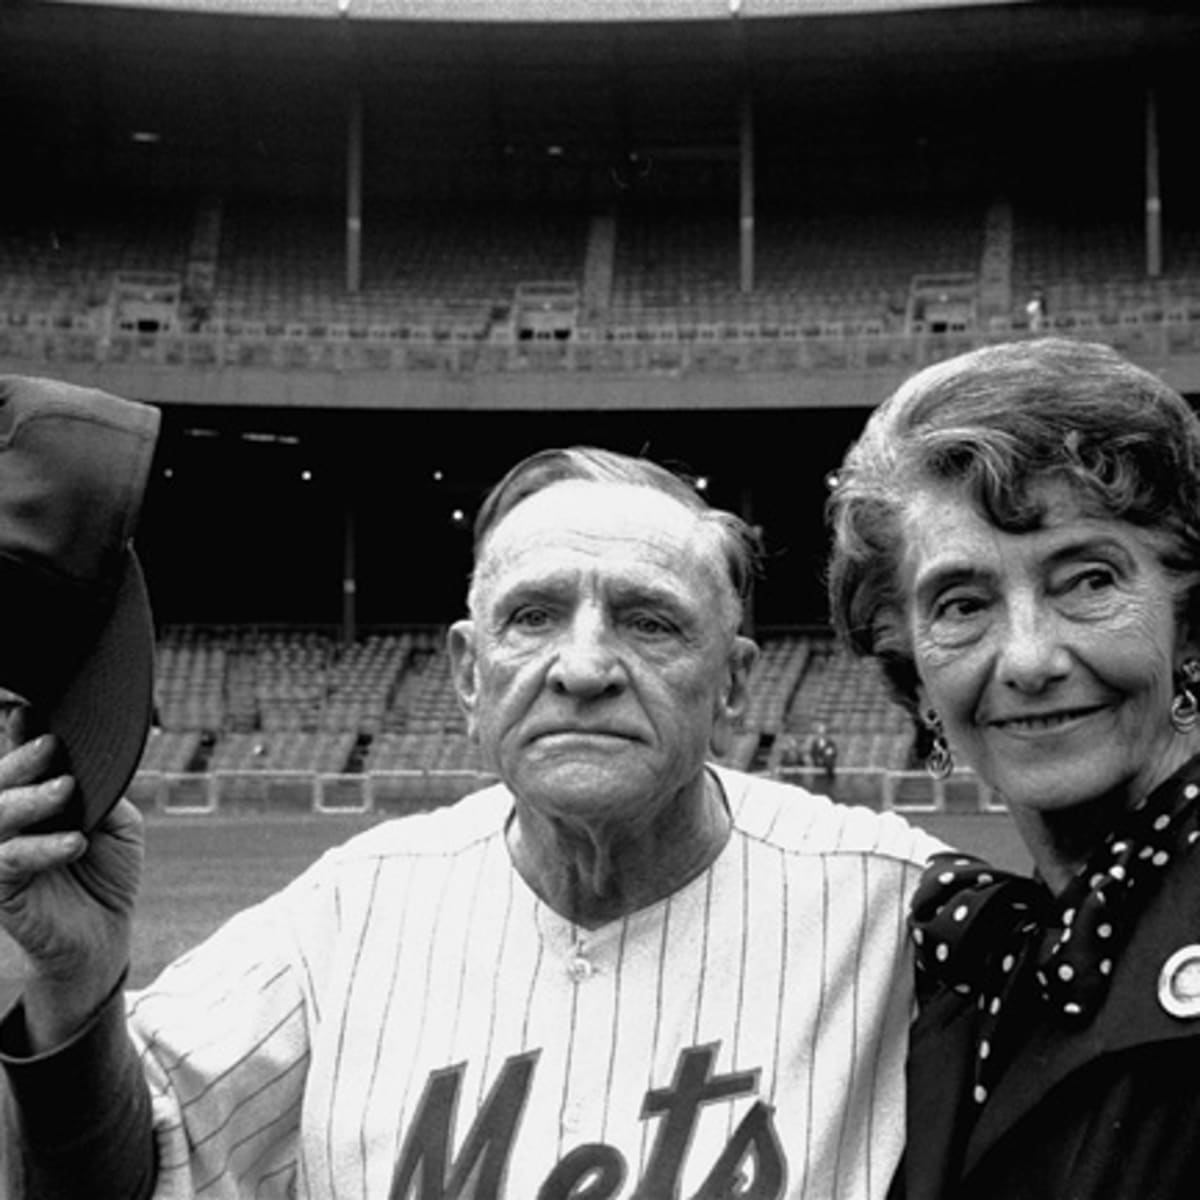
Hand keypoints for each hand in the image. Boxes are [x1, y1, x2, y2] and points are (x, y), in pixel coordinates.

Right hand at [0, 712, 142, 1048]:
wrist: (104, 933)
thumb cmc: (107, 872)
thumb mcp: (117, 823)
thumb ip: (103, 792)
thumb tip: (91, 765)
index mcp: (35, 800)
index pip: (20, 763)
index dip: (18, 735)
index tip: (26, 707)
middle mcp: (11, 821)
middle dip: (20, 759)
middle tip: (51, 745)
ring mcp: (2, 852)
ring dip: (31, 800)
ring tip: (65, 788)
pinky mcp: (3, 887)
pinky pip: (11, 861)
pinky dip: (43, 848)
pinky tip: (74, 843)